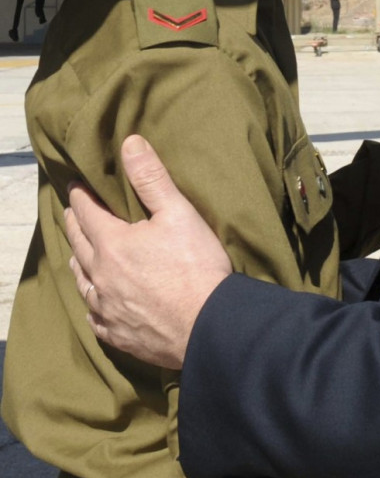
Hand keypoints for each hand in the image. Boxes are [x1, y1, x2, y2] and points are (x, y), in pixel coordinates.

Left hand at [65, 134, 231, 367]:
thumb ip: (151, 178)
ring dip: (79, 262)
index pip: (87, 212)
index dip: (81, 195)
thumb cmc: (197, 267)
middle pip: (78, 245)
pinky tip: (96, 303)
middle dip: (75, 224)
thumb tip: (130, 143)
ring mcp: (107, 308)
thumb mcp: (178, 214)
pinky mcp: (118, 333)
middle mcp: (101, 276)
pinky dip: (92, 303)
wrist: (209, 325)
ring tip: (79, 253)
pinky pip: (95, 316)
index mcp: (112, 243)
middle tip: (73, 212)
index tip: (77, 185)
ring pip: (82, 281)